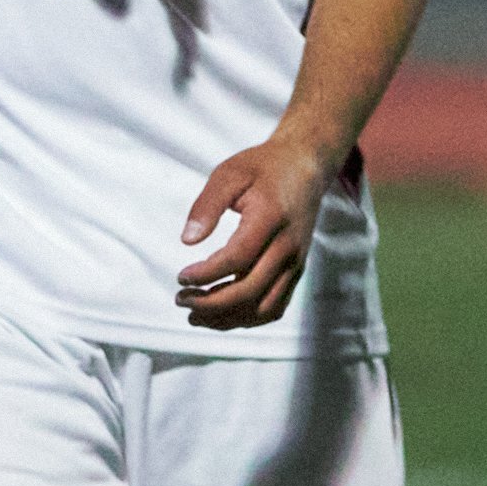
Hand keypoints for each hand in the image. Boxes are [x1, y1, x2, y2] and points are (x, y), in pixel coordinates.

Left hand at [174, 136, 334, 329]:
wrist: (305, 167)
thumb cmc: (263, 168)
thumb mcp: (229, 173)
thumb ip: (207, 205)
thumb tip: (187, 241)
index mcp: (270, 218)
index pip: (237, 258)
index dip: (206, 273)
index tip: (181, 277)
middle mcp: (288, 246)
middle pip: (250, 291)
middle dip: (211, 303)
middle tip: (181, 299)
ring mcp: (295, 262)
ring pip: (264, 308)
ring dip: (228, 318)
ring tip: (196, 315)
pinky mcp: (296, 271)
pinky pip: (275, 307)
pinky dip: (248, 318)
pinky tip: (222, 314)